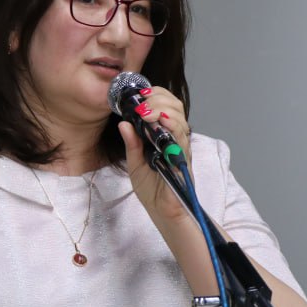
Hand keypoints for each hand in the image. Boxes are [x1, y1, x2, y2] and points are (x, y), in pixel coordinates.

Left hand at [117, 85, 192, 224]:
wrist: (161, 211)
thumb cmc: (151, 188)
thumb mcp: (134, 162)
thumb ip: (131, 143)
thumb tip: (123, 123)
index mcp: (164, 135)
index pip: (166, 106)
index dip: (156, 95)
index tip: (140, 94)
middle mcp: (175, 138)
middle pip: (175, 107)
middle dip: (158, 99)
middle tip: (141, 104)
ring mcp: (181, 147)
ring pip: (179, 119)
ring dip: (162, 110)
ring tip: (146, 112)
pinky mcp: (183, 159)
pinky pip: (181, 138)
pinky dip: (172, 126)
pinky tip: (161, 121)